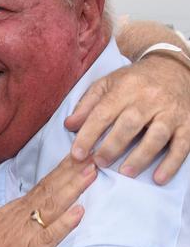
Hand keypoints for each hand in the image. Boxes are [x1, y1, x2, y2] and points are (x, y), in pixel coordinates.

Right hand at [0, 156, 95, 246]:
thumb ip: (12, 218)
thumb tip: (25, 211)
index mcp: (14, 211)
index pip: (42, 187)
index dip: (61, 172)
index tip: (77, 158)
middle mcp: (21, 216)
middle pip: (50, 189)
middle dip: (72, 171)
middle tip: (92, 154)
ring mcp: (26, 232)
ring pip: (53, 205)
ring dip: (73, 188)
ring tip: (91, 172)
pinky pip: (50, 235)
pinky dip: (65, 223)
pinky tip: (79, 212)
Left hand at [65, 54, 189, 183]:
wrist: (173, 68)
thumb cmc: (134, 80)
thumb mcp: (107, 84)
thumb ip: (87, 105)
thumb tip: (69, 126)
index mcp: (126, 88)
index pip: (103, 113)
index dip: (88, 135)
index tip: (77, 154)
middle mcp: (149, 99)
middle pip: (130, 124)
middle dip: (112, 146)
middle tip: (99, 163)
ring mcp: (170, 111)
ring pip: (157, 135)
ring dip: (140, 157)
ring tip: (124, 173)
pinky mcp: (187, 123)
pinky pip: (182, 145)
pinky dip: (171, 163)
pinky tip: (159, 178)